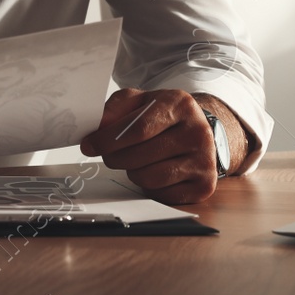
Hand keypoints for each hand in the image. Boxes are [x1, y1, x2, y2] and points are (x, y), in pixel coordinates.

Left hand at [79, 87, 217, 204]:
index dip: (108, 140)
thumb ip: (115, 110)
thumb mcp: (139, 101)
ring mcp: (204, 160)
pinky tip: (153, 170)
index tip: (89, 145)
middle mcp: (197, 131)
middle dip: (115, 158)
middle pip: (140, 156)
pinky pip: (162, 194)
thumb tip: (95, 132)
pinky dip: (150, 187)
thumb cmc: (163, 115)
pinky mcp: (205, 185)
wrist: (197, 130)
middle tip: (108, 155)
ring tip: (136, 160)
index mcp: (180, 104)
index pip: (138, 128)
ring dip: (132, 172)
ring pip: (150, 178)